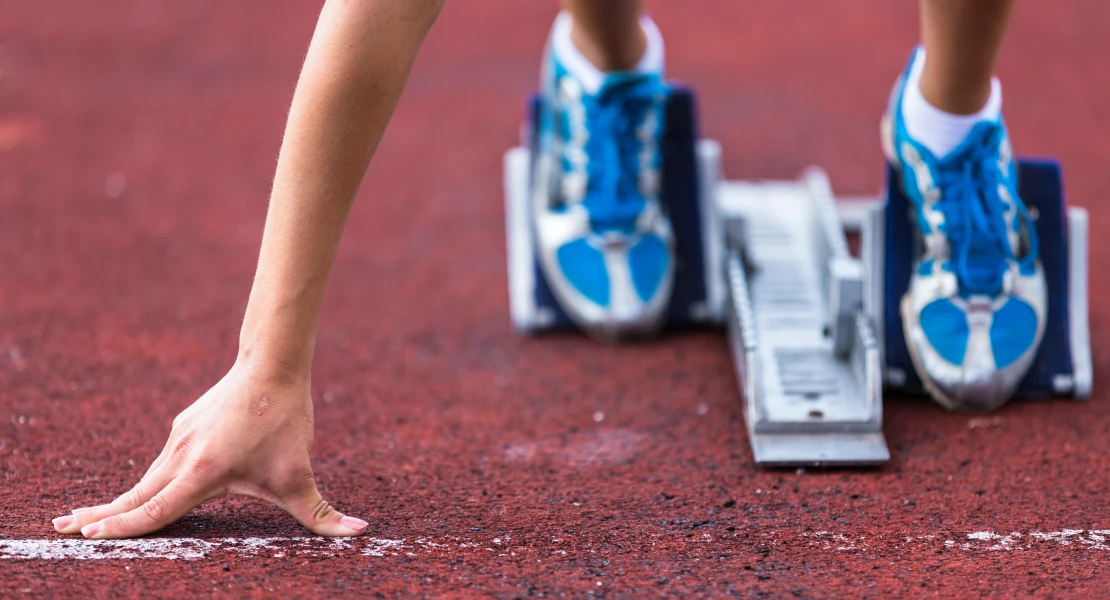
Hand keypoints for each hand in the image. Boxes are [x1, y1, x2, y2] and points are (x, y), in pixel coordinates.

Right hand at [51, 360, 366, 538]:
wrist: (272, 364)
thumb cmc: (284, 421)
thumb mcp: (301, 474)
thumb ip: (323, 512)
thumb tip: (359, 532)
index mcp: (202, 470)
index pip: (156, 509)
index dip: (123, 527)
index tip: (89, 537)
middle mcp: (181, 454)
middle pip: (135, 494)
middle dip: (98, 515)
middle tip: (62, 530)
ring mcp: (179, 437)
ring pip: (146, 478)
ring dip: (117, 500)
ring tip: (88, 518)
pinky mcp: (185, 426)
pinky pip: (161, 462)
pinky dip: (143, 481)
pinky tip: (137, 493)